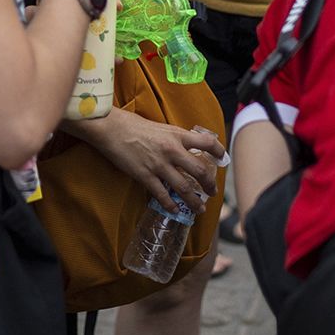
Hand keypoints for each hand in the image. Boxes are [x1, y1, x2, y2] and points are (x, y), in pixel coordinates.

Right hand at [72, 113, 222, 207]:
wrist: (111, 128)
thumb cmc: (133, 125)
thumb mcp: (161, 127)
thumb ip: (175, 139)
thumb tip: (186, 149)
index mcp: (178, 135)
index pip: (207, 143)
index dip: (219, 152)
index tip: (222, 159)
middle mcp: (172, 150)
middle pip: (200, 171)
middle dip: (210, 185)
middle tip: (212, 192)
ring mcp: (159, 165)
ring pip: (184, 188)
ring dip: (194, 201)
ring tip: (200, 209)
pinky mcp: (145, 176)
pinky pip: (162, 195)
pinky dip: (171, 205)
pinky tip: (175, 209)